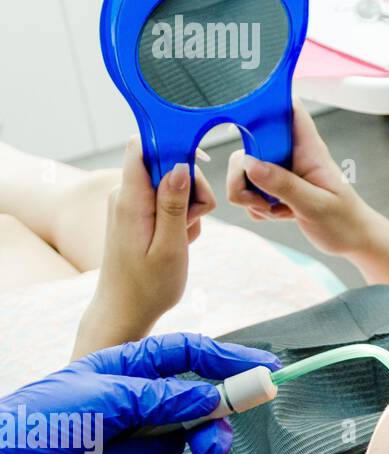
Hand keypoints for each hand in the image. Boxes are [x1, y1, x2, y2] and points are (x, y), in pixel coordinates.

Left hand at [0, 333, 280, 453]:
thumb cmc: (37, 425)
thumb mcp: (105, 402)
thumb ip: (163, 398)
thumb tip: (209, 399)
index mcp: (126, 362)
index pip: (191, 353)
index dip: (231, 359)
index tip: (265, 371)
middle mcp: (131, 392)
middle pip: (193, 400)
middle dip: (206, 423)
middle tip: (216, 443)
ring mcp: (125, 427)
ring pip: (174, 438)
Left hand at [83, 140, 215, 342]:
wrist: (125, 311)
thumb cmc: (148, 286)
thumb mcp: (170, 247)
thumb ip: (174, 204)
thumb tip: (180, 166)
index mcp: (130, 199)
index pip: (142, 145)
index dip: (171, 141)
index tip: (197, 158)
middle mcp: (126, 194)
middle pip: (168, 165)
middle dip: (192, 187)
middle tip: (192, 222)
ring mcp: (131, 203)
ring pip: (173, 184)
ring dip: (189, 207)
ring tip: (184, 238)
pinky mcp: (138, 213)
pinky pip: (168, 201)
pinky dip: (181, 217)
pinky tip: (179, 240)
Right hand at [226, 102, 376, 257]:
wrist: (352, 240)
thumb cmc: (344, 220)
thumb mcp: (316, 205)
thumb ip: (285, 185)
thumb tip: (250, 164)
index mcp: (308, 149)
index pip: (289, 109)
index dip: (266, 101)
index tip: (243, 115)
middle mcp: (291, 155)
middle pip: (249, 144)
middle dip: (243, 174)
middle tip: (260, 197)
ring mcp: (281, 172)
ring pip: (244, 172)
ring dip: (250, 196)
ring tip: (277, 210)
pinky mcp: (274, 189)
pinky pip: (249, 193)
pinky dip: (256, 208)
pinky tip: (279, 215)